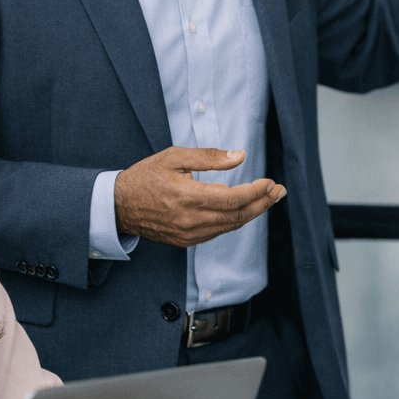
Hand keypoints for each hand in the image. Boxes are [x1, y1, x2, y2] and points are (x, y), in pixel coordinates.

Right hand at [114, 148, 285, 247]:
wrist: (118, 205)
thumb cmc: (145, 176)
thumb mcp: (174, 157)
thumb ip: (209, 157)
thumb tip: (240, 156)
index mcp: (188, 197)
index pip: (233, 199)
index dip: (255, 192)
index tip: (270, 182)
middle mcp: (190, 220)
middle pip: (237, 216)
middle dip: (262, 203)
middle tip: (279, 192)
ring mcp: (188, 234)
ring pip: (230, 227)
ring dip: (252, 213)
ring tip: (268, 199)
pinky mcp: (185, 241)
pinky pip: (217, 232)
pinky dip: (234, 221)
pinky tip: (244, 210)